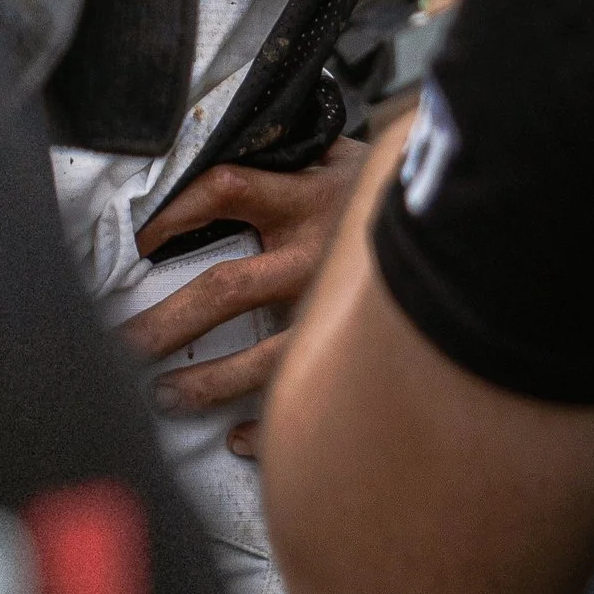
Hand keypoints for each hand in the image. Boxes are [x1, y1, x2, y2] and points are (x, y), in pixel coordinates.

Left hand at [115, 148, 366, 459]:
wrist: (472, 221)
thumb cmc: (390, 190)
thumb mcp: (338, 155)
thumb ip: (285, 159)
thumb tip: (220, 155)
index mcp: (305, 197)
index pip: (223, 190)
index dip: (175, 211)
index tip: (139, 236)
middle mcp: (315, 254)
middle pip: (226, 289)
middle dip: (167, 321)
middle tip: (122, 344)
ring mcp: (338, 308)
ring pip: (265, 357)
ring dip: (209, 382)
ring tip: (165, 395)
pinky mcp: (360, 347)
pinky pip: (312, 393)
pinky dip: (274, 424)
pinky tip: (239, 438)